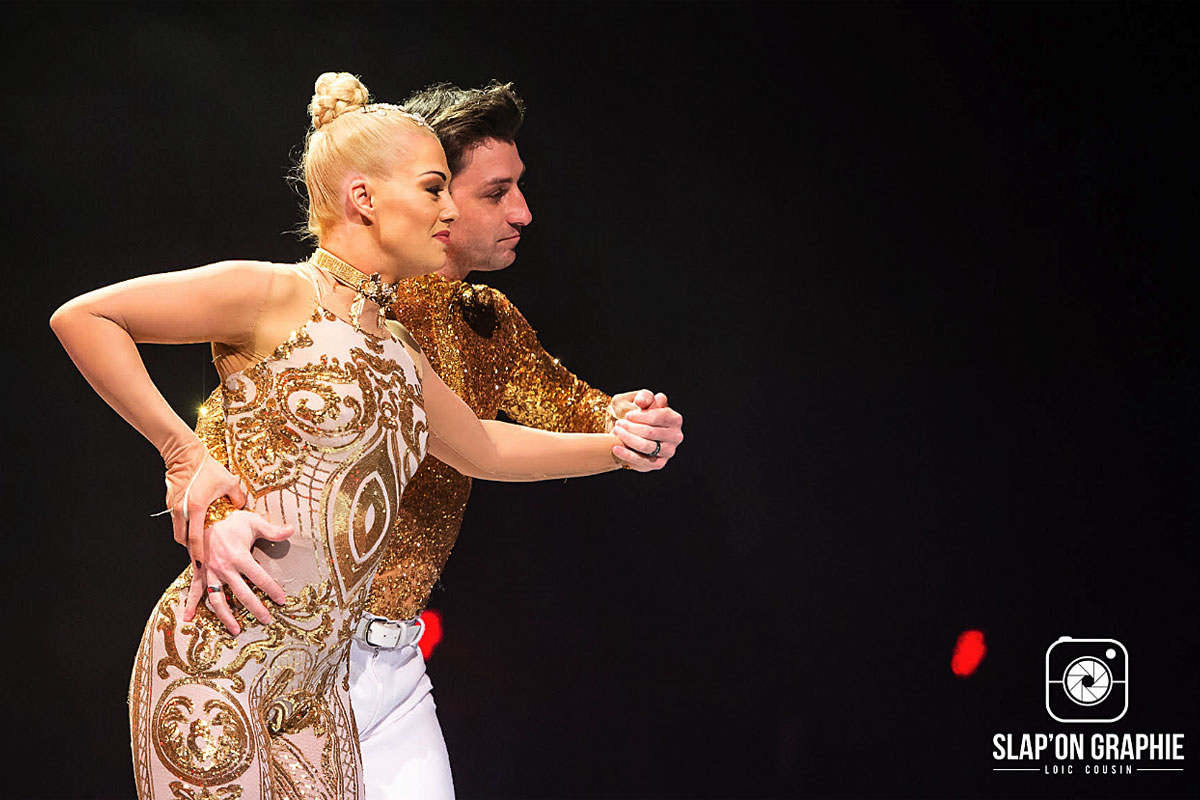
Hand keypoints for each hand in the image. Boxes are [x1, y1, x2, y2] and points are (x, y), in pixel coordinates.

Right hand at [165, 450, 246, 550]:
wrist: (186, 456)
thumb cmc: (208, 468)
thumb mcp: (229, 482)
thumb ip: (237, 498)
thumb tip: (240, 508)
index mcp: (197, 507)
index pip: (195, 538)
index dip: (198, 553)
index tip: (201, 564)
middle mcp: (182, 510)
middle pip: (182, 539)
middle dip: (190, 551)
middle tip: (199, 559)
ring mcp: (174, 507)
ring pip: (178, 532)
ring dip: (186, 540)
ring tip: (197, 546)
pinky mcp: (170, 503)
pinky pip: (176, 522)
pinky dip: (183, 529)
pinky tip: (192, 529)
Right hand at [183, 510, 292, 635]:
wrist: (204, 514)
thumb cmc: (231, 519)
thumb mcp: (254, 522)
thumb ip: (272, 530)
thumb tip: (291, 530)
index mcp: (239, 556)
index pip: (260, 578)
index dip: (272, 590)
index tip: (281, 600)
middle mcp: (224, 568)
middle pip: (242, 594)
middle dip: (255, 608)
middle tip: (266, 619)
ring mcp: (210, 572)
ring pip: (217, 599)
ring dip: (226, 616)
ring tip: (236, 630)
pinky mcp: (199, 572)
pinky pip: (194, 590)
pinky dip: (191, 605)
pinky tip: (189, 618)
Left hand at [609, 389, 683, 471]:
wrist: (634, 431)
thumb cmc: (640, 413)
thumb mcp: (641, 400)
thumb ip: (644, 397)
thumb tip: (641, 401)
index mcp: (675, 419)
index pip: (658, 417)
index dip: (640, 416)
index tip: (627, 415)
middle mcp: (676, 436)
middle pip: (650, 432)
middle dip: (631, 428)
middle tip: (618, 424)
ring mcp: (668, 451)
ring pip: (646, 447)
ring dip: (628, 439)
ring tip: (615, 432)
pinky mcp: (659, 464)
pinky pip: (642, 462)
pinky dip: (627, 455)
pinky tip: (616, 448)